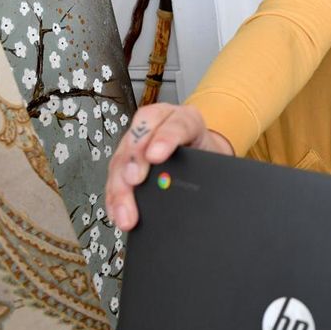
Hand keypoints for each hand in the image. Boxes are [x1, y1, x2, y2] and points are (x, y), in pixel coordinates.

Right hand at [105, 103, 231, 231]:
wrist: (202, 154)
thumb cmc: (208, 154)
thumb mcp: (215, 156)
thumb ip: (209, 166)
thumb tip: (200, 191)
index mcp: (186, 118)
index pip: (176, 124)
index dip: (164, 139)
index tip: (155, 157)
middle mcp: (159, 124)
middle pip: (139, 137)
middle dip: (134, 160)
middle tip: (134, 181)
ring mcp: (138, 140)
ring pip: (122, 158)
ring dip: (120, 186)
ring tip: (125, 211)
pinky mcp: (126, 157)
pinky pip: (115, 175)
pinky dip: (115, 196)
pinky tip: (117, 211)